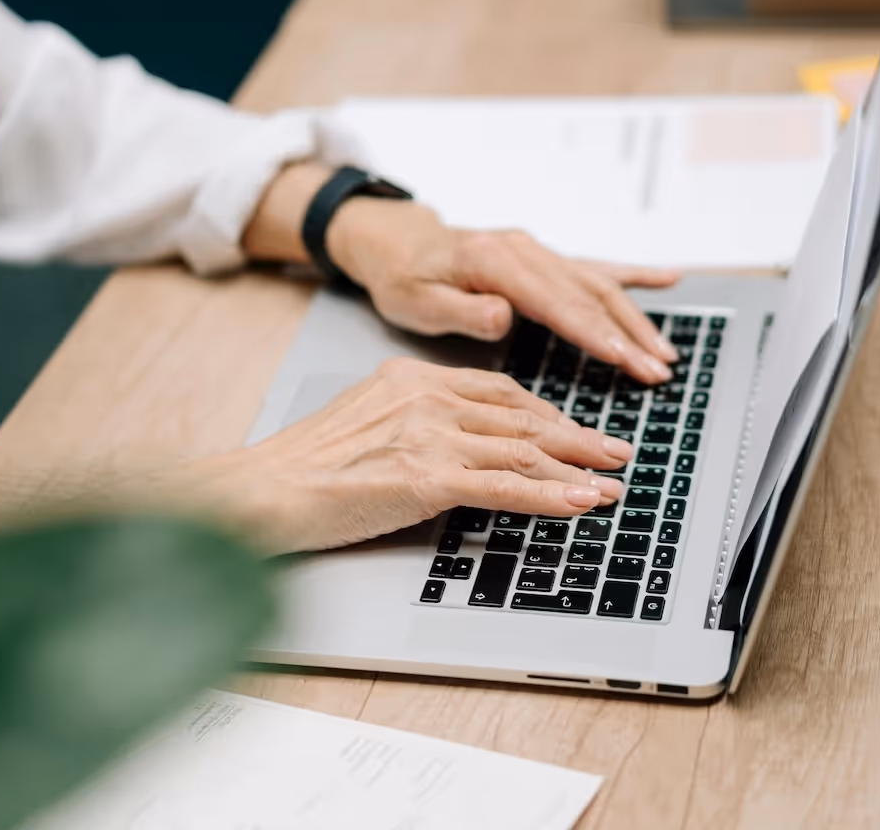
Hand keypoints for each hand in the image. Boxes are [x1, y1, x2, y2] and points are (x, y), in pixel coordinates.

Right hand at [184, 358, 632, 552]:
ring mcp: (428, 433)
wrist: (263, 489)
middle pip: (520, 415)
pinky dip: (550, 495)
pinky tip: (580, 502)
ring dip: (575, 468)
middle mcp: (426, 395)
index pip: (498, 391)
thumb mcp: (369, 420)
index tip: (573, 428)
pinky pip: (504, 486)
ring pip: (521, 449)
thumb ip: (419, 420)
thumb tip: (464, 444)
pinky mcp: (425, 476)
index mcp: (413, 377)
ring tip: (612, 481)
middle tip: (616, 449)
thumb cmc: (308, 465)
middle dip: (576, 436)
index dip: (545, 413)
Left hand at [328, 199, 679, 382]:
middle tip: (658, 369)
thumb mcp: (416, 300)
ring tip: (665, 351)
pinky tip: (667, 278)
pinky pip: (592, 266)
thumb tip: (504, 316)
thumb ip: (461, 311)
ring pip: (597, 282)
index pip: (555, 302)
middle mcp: (523, 250)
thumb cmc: (403, 275)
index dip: (594, 332)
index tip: (626, 358)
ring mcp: (535, 251)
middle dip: (628, 333)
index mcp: (494, 261)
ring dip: (635, 317)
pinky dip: (632, 274)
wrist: (397, 241)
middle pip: (587, 293)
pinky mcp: (541, 258)